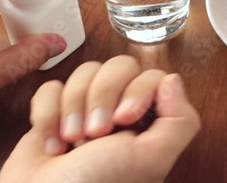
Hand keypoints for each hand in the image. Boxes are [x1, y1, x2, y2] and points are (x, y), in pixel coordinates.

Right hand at [0, 55, 200, 182]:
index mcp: (148, 121)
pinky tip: (52, 144)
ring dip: (73, 108)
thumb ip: (179, 121)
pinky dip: (47, 114)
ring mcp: (86, 109)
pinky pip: (51, 88)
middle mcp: (120, 110)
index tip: (124, 119)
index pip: (151, 76)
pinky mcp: (54, 111)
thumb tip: (173, 80)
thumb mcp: (151, 158)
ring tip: (72, 142)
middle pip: (118, 67)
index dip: (136, 91)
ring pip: (85, 72)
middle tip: (95, 133)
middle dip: (102, 97)